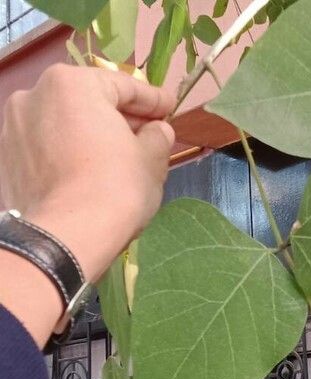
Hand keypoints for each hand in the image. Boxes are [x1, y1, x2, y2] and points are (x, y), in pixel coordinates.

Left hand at [0, 63, 175, 281]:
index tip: (170, 108)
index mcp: (72, 85)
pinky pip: (47, 150)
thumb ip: (158, 136)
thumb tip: (157, 130)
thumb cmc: (117, 188)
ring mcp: (12, 129)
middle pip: (89, 103)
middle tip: (148, 136)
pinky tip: (88, 174)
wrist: (67, 237)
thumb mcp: (152, 160)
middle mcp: (33, 96)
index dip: (153, 99)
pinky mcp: (6, 161)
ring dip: (92, 136)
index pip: (122, 85)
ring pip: (65, 126)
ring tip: (117, 158)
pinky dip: (69, 155)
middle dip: (120, 119)